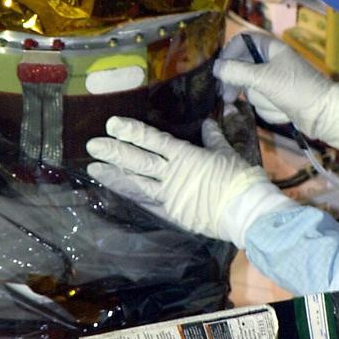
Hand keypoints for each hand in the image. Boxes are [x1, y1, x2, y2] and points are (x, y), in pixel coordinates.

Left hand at [86, 117, 292, 244]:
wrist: (246, 210)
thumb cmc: (239, 178)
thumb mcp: (227, 153)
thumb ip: (214, 138)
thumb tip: (207, 124)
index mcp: (185, 156)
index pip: (154, 140)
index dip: (132, 131)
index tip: (112, 124)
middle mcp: (172, 175)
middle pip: (138, 161)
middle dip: (114, 152)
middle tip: (92, 145)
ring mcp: (170, 196)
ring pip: (137, 184)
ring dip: (115, 176)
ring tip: (93, 169)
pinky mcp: (172, 214)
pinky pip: (147, 203)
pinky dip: (131, 196)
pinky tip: (117, 190)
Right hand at [214, 33, 338, 156]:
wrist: (324, 114)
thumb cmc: (297, 90)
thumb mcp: (264, 79)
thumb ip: (238, 72)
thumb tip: (215, 68)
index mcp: (271, 48)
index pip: (242, 41)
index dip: (229, 53)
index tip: (220, 70)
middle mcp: (271, 60)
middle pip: (241, 66)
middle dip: (239, 83)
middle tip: (227, 96)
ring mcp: (274, 79)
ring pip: (250, 87)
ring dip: (259, 99)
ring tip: (273, 104)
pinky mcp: (277, 97)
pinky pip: (261, 101)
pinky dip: (268, 108)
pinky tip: (281, 111)